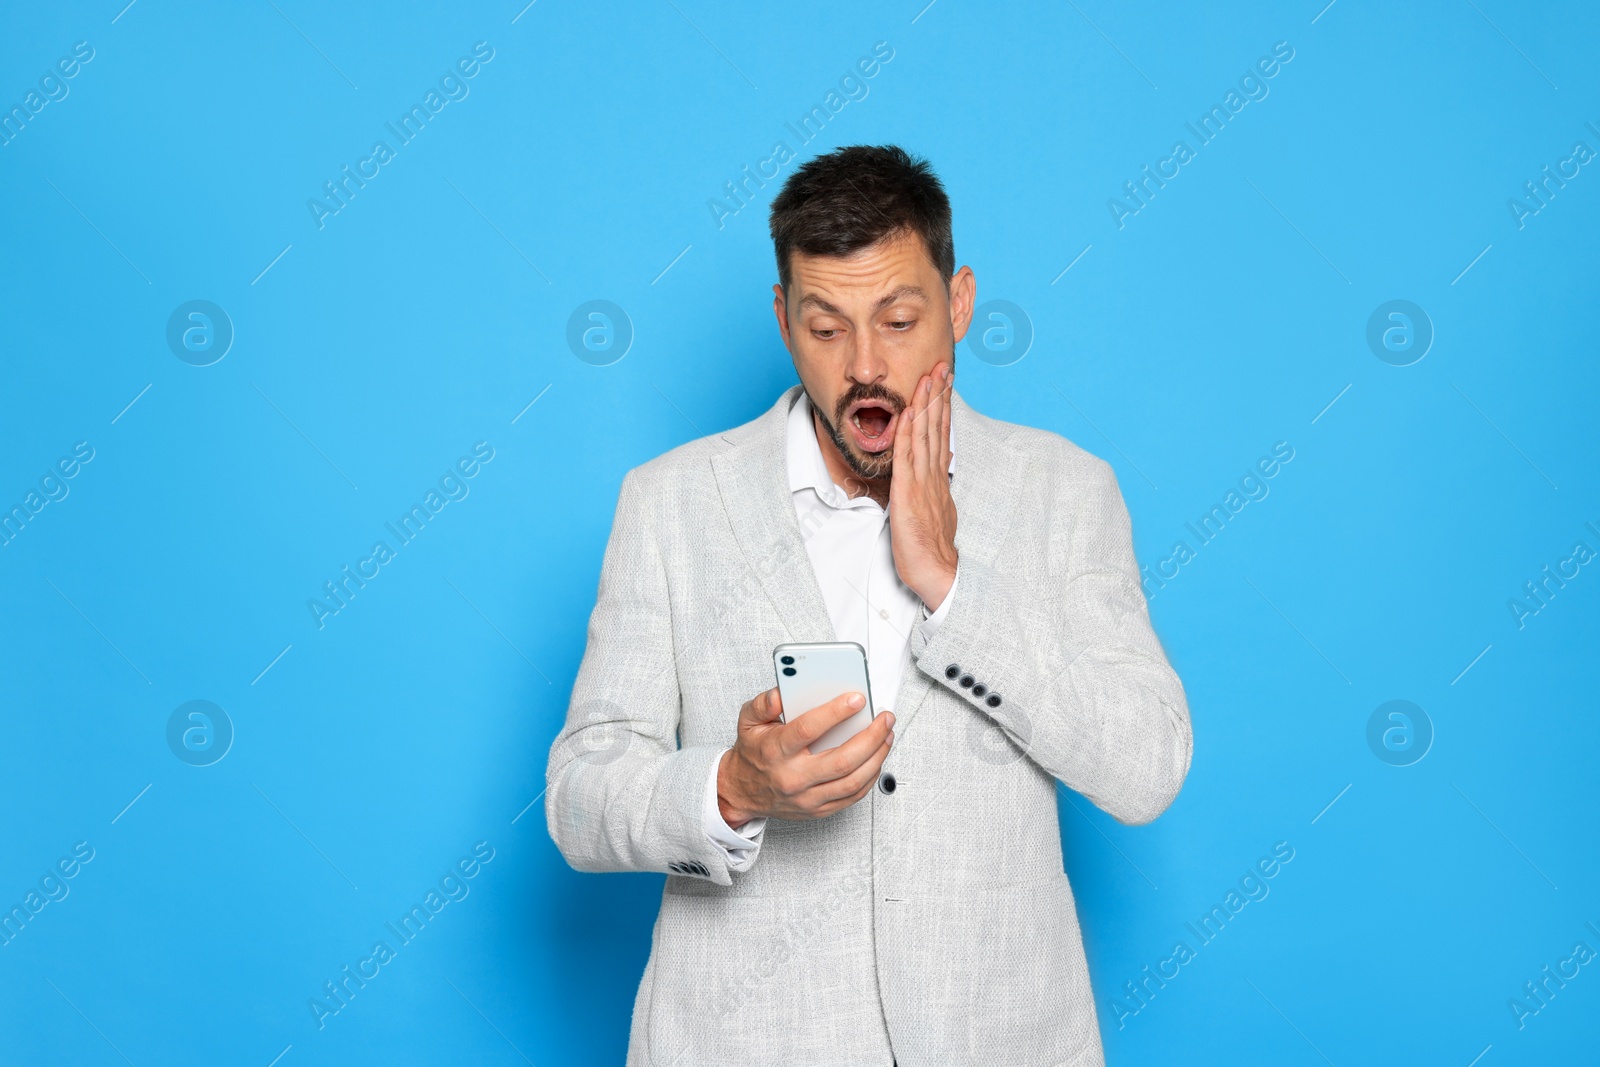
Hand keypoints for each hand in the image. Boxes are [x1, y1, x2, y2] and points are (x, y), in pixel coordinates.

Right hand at [717, 687, 894, 824]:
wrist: (742, 792)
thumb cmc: (753, 753)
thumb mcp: (747, 722)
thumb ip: (763, 704)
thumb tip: (780, 693)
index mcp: (776, 751)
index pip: (808, 730)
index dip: (836, 713)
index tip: (857, 699)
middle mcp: (793, 777)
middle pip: (841, 761)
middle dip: (871, 737)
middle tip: (885, 718)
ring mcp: (808, 798)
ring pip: (852, 781)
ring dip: (877, 757)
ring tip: (887, 735)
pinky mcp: (818, 810)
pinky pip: (852, 796)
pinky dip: (871, 776)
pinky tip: (877, 757)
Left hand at [890, 360, 957, 609]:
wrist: (938, 572)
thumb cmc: (933, 549)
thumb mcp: (938, 512)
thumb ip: (937, 488)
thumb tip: (943, 469)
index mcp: (938, 479)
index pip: (941, 435)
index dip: (941, 407)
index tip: (943, 383)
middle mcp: (933, 476)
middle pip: (936, 428)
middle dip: (938, 396)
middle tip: (940, 367)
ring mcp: (922, 483)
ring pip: (924, 436)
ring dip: (925, 405)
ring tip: (928, 378)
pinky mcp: (909, 494)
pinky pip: (907, 457)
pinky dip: (907, 433)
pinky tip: (908, 414)